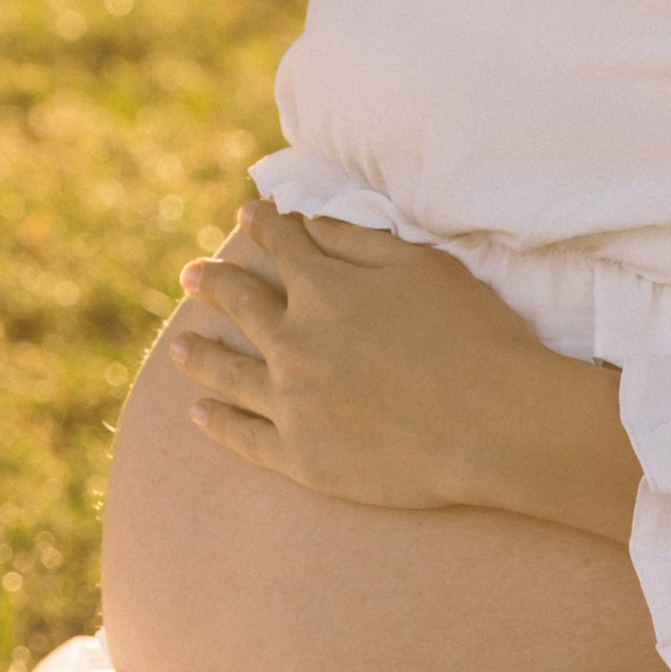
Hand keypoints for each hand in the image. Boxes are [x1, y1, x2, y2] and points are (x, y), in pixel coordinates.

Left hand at [171, 202, 640, 537]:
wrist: (492, 424)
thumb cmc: (471, 334)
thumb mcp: (421, 266)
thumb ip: (358, 242)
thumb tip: (310, 226)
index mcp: (323, 289)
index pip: (281, 246)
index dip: (264, 225)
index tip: (248, 214)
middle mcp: (294, 342)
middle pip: (241, 305)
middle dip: (215, 284)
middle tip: (190, 275)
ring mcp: (292, 403)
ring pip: (228, 373)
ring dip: (200, 355)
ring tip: (178, 348)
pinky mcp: (301, 457)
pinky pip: (245, 438)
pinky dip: (218, 424)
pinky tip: (200, 414)